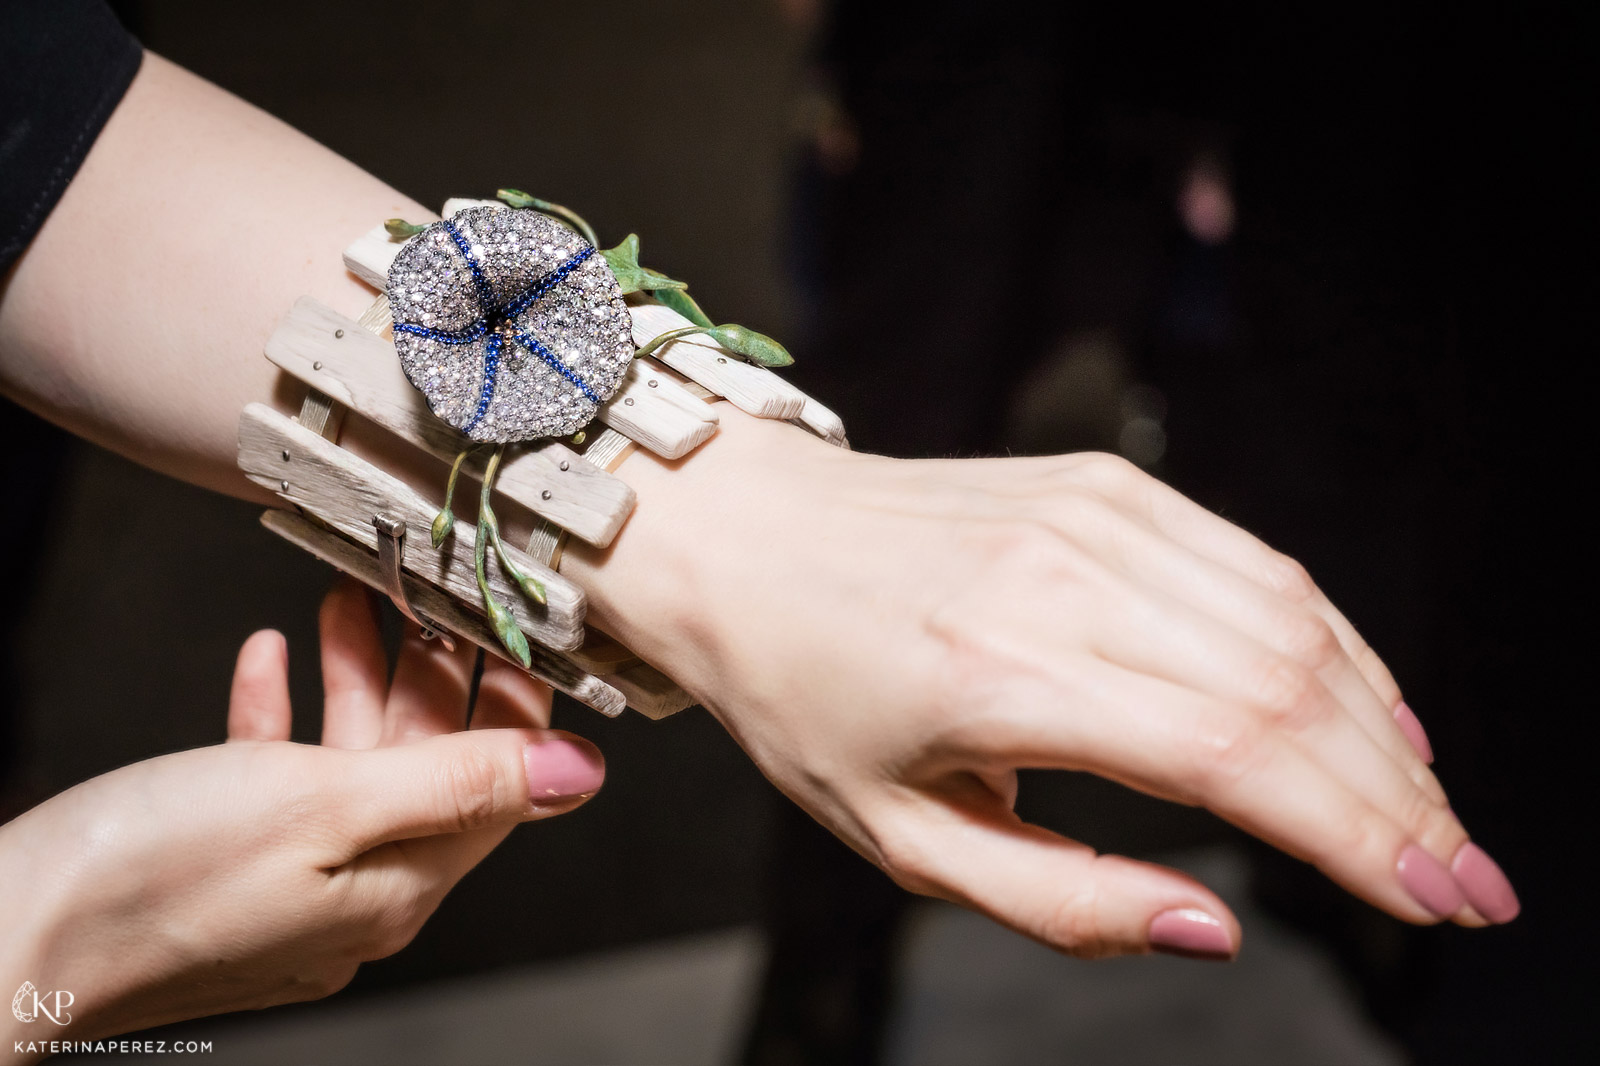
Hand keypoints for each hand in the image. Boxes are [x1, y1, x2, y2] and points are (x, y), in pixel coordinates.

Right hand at [0, 581, 603, 1045]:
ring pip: (351, 763)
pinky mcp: (226, 868)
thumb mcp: (327, 804)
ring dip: (353, 678)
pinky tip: (269, 660)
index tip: (511, 625)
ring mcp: (290, 883)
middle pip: (426, 766)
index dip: (510, 698)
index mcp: (399, 886)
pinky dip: (279, 717)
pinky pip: (275, 780)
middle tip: (426, 595)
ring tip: (346, 601)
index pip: (496, 784)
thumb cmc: (155, 878)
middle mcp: (358, 893)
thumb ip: (458, 781)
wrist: (5, 942)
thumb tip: (578, 774)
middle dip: (428, 673)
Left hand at [573, 409, 1518, 960]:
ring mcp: (1090, 514)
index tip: (1436, 898)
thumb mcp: (899, 836)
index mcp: (998, 676)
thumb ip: (1061, 899)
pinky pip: (1251, 561)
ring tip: (1426, 810)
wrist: (741, 535)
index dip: (1354, 836)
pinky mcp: (1104, 484)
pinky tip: (1364, 701)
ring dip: (1380, 722)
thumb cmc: (801, 691)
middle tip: (1463, 877)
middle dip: (1398, 798)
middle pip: (1286, 686)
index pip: (1232, 755)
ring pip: (1291, 618)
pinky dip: (1329, 637)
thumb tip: (1213, 928)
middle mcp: (1061, 579)